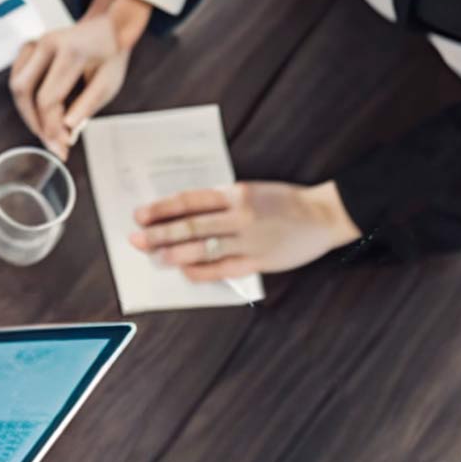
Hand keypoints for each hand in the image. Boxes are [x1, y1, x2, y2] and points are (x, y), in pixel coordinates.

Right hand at [9, 0, 148, 155]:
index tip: (63, 145)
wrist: (106, 28)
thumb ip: (87, 106)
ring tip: (45, 130)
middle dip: (34, 121)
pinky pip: (17, 77)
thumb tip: (67, 130)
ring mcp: (36, 42)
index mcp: (71, 51)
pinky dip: (25, 99)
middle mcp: (48, 43)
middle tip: (50, 142)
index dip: (52, 126)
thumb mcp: (109, 83)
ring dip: (27, 112)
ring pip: (16, 84)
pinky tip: (40, 113)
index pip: (48, 97)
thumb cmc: (109, 56)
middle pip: (24, 90)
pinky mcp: (30, 47)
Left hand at [130, 181, 361, 282]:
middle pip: (190, 226)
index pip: (189, 201)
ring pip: (203, 248)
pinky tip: (185, 272)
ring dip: (174, 254)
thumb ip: (221, 200)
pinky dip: (202, 271)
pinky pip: (223, 269)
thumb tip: (184, 212)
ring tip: (155, 257)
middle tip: (137, 239)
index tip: (140, 214)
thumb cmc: (284, 201)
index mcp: (235, 193)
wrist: (323, 215)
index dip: (162, 208)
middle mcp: (239, 216)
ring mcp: (249, 240)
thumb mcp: (250, 190)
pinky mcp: (259, 261)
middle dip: (159, 233)